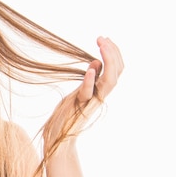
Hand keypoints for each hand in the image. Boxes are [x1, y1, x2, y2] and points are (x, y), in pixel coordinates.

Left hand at [43, 36, 123, 150]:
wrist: (58, 138)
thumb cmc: (65, 116)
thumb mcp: (78, 93)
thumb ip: (88, 80)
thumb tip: (95, 64)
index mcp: (100, 92)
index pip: (116, 70)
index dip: (114, 53)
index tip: (104, 39)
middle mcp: (99, 96)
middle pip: (117, 73)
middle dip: (113, 53)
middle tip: (102, 38)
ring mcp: (91, 102)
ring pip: (110, 82)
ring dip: (108, 62)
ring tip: (101, 46)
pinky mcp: (79, 108)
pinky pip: (88, 94)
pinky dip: (90, 82)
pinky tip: (90, 70)